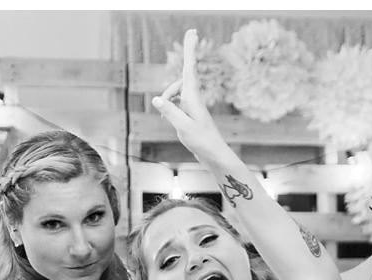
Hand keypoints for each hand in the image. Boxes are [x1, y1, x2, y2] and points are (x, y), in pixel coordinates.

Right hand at [151, 30, 226, 159]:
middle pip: (178, 82)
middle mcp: (194, 99)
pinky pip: (178, 104)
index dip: (190, 50)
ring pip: (176, 94)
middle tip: (164, 109)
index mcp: (193, 98)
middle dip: (168, 91)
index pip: (189, 68)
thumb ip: (170, 112)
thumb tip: (156, 99)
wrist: (214, 156)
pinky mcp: (192, 115)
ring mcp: (193, 106)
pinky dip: (170, 108)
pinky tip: (168, 119)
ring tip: (165, 119)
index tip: (192, 32)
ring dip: (168, 102)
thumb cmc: (202, 142)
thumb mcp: (183, 127)